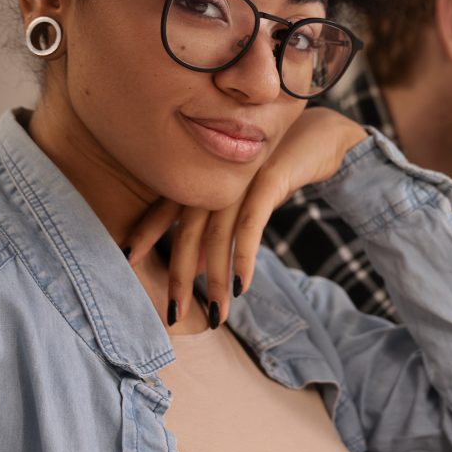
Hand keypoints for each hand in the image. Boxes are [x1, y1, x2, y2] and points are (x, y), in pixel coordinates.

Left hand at [124, 108, 368, 324]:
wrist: (324, 136)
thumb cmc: (280, 169)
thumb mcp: (245, 200)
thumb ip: (219, 227)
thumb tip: (196, 266)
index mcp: (203, 174)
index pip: (165, 208)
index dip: (145, 232)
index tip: (127, 260)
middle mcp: (215, 174)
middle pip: (187, 231)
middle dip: (179, 276)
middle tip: (173, 314)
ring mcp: (241, 175)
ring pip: (217, 235)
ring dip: (216, 279)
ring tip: (218, 314)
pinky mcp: (269, 178)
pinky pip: (250, 224)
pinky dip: (243, 257)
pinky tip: (241, 286)